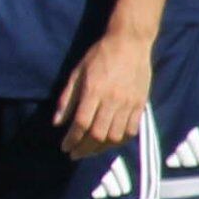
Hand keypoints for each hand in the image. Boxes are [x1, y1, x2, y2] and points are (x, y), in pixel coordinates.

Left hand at [54, 26, 157, 157]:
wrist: (130, 43)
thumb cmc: (99, 56)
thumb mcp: (77, 73)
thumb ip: (67, 99)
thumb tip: (57, 122)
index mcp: (93, 91)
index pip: (81, 123)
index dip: (72, 139)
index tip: (65, 147)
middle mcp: (112, 100)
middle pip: (98, 134)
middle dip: (84, 149)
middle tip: (75, 154)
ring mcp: (128, 103)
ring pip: (115, 136)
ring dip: (101, 148)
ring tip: (90, 150)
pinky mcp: (140, 104)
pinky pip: (131, 130)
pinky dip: (120, 141)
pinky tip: (110, 143)